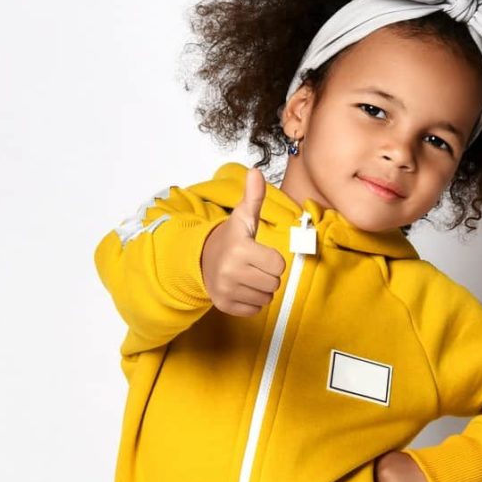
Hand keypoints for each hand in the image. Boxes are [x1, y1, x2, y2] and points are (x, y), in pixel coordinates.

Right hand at [200, 167, 286, 316]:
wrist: (202, 259)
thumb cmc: (231, 238)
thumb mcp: (243, 217)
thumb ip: (254, 197)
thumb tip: (256, 171)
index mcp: (240, 249)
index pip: (279, 265)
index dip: (274, 259)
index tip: (261, 253)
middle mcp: (231, 271)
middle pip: (274, 282)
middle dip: (268, 274)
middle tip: (254, 265)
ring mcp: (226, 290)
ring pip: (266, 297)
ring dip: (262, 288)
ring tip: (248, 275)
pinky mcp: (225, 305)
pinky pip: (255, 309)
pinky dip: (253, 301)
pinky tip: (242, 287)